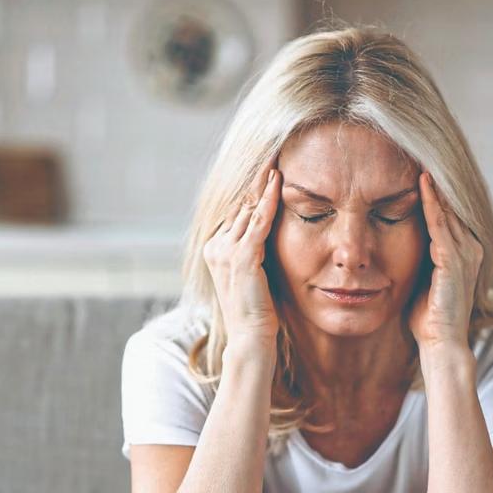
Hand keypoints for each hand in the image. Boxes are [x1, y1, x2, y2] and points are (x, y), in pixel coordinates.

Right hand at [203, 159, 281, 349]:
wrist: (250, 338)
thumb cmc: (256, 312)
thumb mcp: (252, 275)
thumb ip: (254, 252)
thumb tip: (266, 233)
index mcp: (214, 250)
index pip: (234, 212)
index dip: (250, 191)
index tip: (265, 169)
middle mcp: (215, 246)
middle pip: (239, 205)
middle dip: (255, 181)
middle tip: (272, 154)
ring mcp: (225, 251)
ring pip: (247, 208)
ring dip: (263, 184)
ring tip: (276, 161)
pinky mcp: (242, 257)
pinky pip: (258, 220)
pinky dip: (268, 199)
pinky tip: (278, 181)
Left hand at [407, 171, 483, 351]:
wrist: (441, 344)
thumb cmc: (428, 318)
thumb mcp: (424, 279)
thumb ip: (421, 258)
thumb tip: (401, 241)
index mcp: (464, 253)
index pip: (449, 214)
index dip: (435, 191)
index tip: (417, 166)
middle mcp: (470, 249)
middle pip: (451, 206)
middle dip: (436, 181)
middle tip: (419, 150)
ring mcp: (465, 254)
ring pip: (447, 210)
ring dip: (434, 184)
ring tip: (420, 157)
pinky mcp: (454, 261)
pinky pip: (441, 224)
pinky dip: (431, 202)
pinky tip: (421, 182)